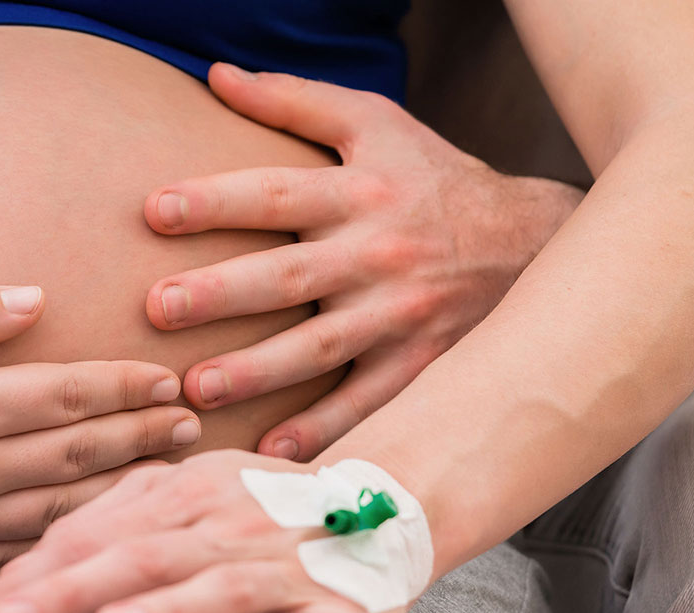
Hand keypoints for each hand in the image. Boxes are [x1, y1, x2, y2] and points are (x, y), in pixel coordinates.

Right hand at [0, 285, 202, 578]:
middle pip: (80, 452)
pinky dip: (62, 544)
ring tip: (164, 480)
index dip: (126, 386)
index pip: (71, 394)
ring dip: (119, 492)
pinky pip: (13, 555)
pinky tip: (90, 536)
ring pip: (59, 510)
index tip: (168, 382)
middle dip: (142, 436)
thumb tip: (37, 300)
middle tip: (191, 427)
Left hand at [0, 450, 404, 612]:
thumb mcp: (186, 497)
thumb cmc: (259, 515)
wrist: (385, 505)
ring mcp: (286, 565)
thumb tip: (20, 570)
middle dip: (65, 593)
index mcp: (181, 492)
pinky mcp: (344, 610)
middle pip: (137, 555)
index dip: (27, 576)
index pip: (89, 535)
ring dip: (166, 610)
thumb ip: (115, 523)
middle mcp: (228, 521)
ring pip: (218, 585)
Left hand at [145, 63, 583, 459]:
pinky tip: (274, 454)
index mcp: (359, 192)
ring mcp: (400, 315)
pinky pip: (368, 404)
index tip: (156, 210)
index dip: (218, 200)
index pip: (278, 193)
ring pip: (321, 348)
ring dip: (259, 370)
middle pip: (289, 275)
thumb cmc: (433, 178)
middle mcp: (377, 253)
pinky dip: (325, 432)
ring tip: (199, 389)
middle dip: (222, 294)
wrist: (537, 240)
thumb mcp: (376, 125)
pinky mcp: (421, 364)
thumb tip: (216, 75)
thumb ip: (295, 101)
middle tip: (158, 307)